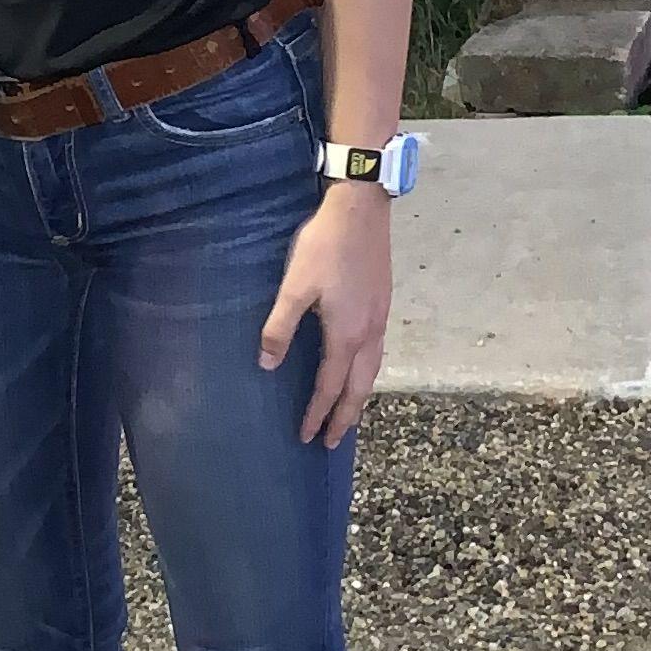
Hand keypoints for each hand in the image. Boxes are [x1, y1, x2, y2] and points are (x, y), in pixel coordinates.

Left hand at [259, 183, 391, 445]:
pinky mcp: (383, 304)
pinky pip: (377, 353)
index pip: (330, 386)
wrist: (361, 209)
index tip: (307, 436)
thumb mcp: (294, 286)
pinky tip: (359, 369)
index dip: (317, 412)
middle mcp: (369, 333)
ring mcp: (380, 318)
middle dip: (345, 417)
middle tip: (332, 441)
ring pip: (372, 371)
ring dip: (359, 397)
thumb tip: (267, 364)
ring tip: (348, 415)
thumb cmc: (324, 246)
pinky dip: (367, 373)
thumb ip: (279, 327)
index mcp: (346, 334)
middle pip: (360, 387)